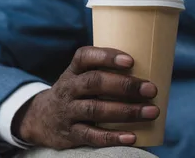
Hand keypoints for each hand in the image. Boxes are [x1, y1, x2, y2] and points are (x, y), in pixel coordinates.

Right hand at [12, 46, 158, 148]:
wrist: (40, 119)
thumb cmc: (77, 92)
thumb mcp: (81, 76)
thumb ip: (107, 70)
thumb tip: (153, 67)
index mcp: (74, 70)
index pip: (85, 57)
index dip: (107, 57)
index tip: (131, 61)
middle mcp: (69, 88)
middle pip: (95, 82)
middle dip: (125, 86)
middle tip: (151, 90)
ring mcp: (68, 111)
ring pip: (95, 109)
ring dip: (126, 111)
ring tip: (152, 112)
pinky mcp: (70, 134)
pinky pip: (91, 135)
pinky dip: (112, 137)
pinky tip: (132, 137)